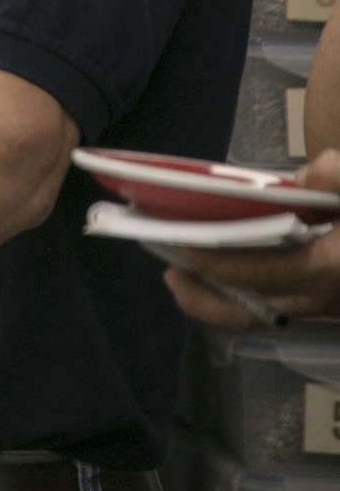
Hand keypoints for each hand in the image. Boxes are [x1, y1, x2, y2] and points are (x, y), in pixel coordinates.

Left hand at [166, 150, 339, 327]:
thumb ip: (339, 176)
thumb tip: (312, 172)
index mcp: (332, 266)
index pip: (259, 270)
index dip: (213, 260)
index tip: (176, 243)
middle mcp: (327, 296)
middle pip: (255, 310)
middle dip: (206, 298)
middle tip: (169, 276)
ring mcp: (330, 306)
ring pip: (267, 317)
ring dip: (222, 304)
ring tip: (184, 282)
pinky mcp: (331, 305)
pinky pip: (282, 312)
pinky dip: (249, 300)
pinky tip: (229, 279)